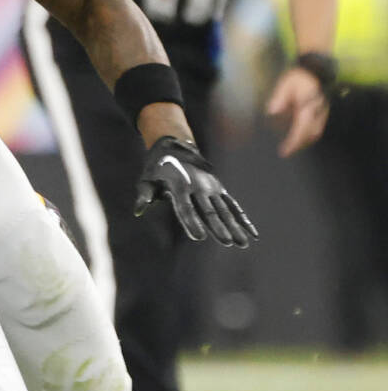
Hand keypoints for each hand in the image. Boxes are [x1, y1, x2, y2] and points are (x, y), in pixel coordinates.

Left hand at [134, 136, 257, 246]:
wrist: (175, 146)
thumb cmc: (157, 168)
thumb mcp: (147, 179)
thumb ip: (145, 194)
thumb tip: (138, 211)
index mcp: (179, 185)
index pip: (185, 208)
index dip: (191, 222)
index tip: (199, 237)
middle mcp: (198, 186)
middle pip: (209, 210)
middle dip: (218, 227)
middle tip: (227, 242)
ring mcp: (211, 187)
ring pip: (224, 210)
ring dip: (235, 226)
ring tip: (243, 243)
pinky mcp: (219, 189)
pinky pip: (233, 205)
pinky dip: (243, 219)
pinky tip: (252, 234)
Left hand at [265, 66, 328, 157]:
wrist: (315, 70)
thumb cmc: (298, 77)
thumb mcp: (285, 85)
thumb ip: (279, 98)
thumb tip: (271, 112)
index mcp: (308, 107)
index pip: (301, 130)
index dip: (293, 142)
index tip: (284, 151)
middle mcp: (318, 112)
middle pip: (310, 135)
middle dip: (298, 145)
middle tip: (286, 151)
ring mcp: (323, 113)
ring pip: (315, 133)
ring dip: (304, 141)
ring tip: (291, 146)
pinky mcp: (323, 112)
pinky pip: (317, 128)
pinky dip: (308, 135)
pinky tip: (299, 136)